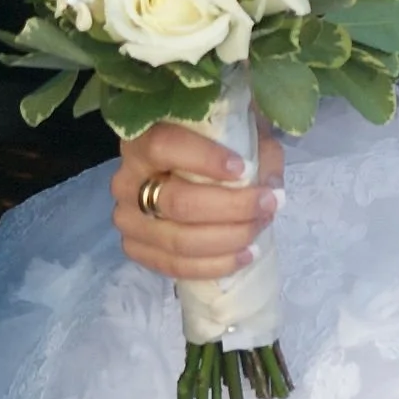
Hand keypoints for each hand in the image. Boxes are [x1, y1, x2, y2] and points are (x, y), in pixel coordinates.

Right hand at [112, 121, 283, 281]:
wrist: (186, 170)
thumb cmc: (215, 145)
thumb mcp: (239, 132)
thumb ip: (257, 153)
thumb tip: (271, 189)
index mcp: (142, 140)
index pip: (164, 147)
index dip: (204, 160)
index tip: (242, 169)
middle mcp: (127, 180)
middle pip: (178, 202)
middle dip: (231, 207)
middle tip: (267, 204)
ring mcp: (128, 218)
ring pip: (178, 240)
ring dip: (228, 239)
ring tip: (259, 228)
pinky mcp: (135, 248)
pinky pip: (175, 266)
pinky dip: (215, 265)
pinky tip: (244, 255)